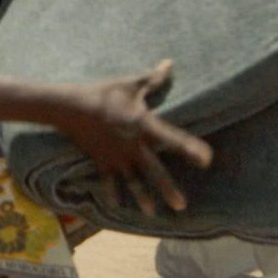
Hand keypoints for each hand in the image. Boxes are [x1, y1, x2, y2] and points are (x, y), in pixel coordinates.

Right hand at [55, 60, 212, 216]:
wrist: (70, 107)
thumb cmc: (103, 93)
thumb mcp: (130, 83)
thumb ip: (152, 78)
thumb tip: (170, 64)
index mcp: (143, 126)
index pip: (172, 139)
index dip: (191, 149)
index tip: (207, 160)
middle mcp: (133, 146)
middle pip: (154, 171)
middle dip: (168, 189)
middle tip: (181, 206)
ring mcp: (116, 156)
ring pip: (132, 181)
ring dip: (142, 198)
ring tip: (151, 213)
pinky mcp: (101, 160)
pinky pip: (108, 180)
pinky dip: (112, 193)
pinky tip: (117, 206)